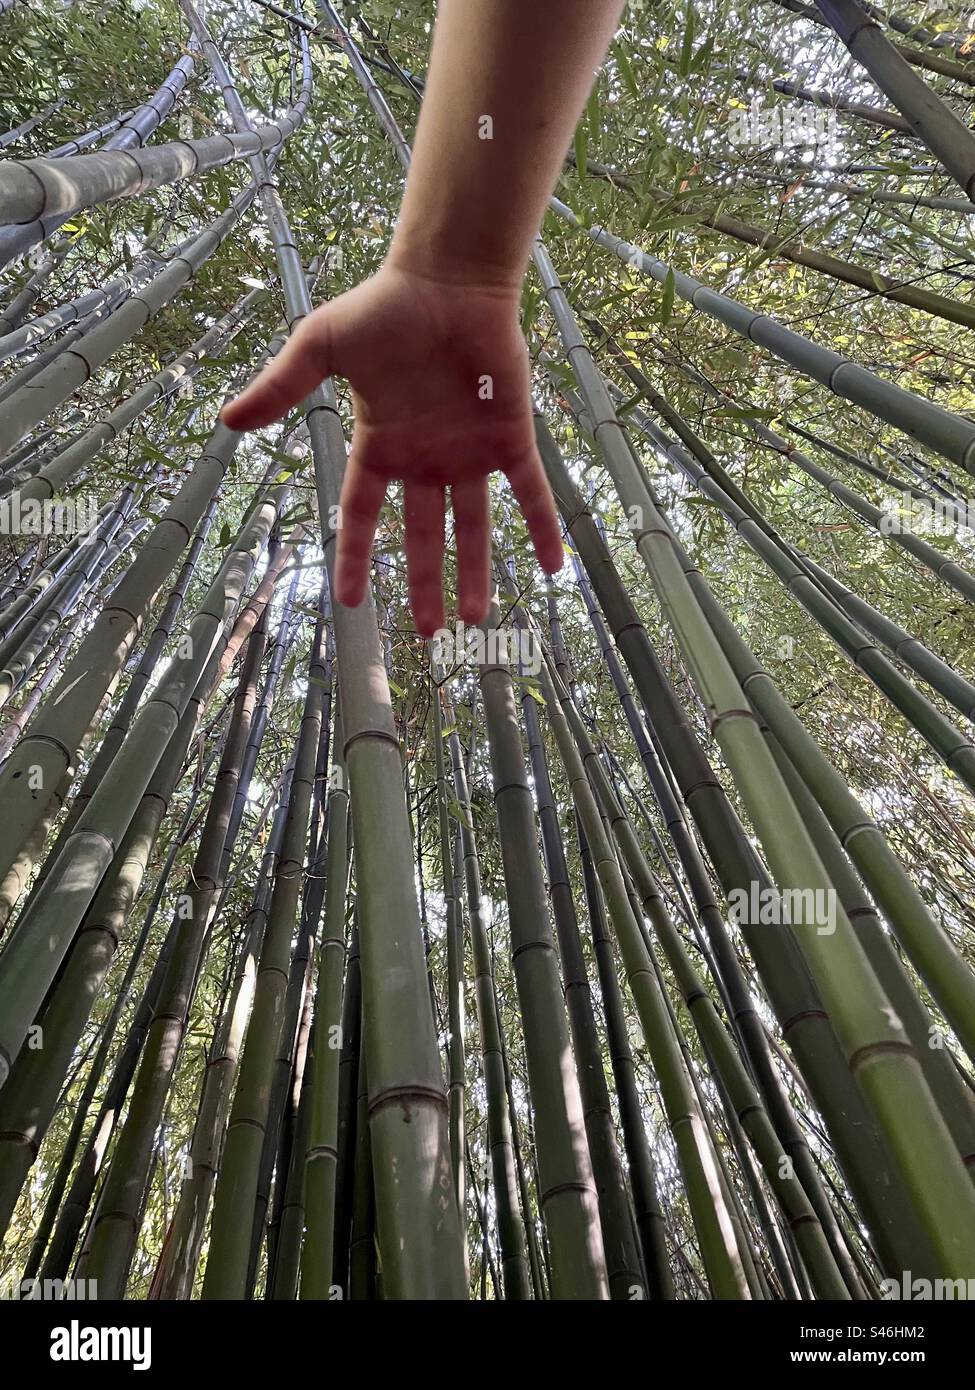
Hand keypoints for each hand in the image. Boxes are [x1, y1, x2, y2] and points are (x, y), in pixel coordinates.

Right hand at [221, 261, 563, 635]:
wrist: (448, 278)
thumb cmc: (383, 308)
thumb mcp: (320, 347)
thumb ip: (281, 387)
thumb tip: (226, 420)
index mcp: (381, 447)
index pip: (361, 515)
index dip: (354, 556)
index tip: (350, 602)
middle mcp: (426, 460)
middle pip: (422, 536)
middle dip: (425, 584)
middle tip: (431, 632)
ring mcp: (469, 453)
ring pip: (474, 526)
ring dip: (477, 571)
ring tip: (477, 618)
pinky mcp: (511, 437)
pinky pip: (531, 491)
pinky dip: (543, 526)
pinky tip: (553, 566)